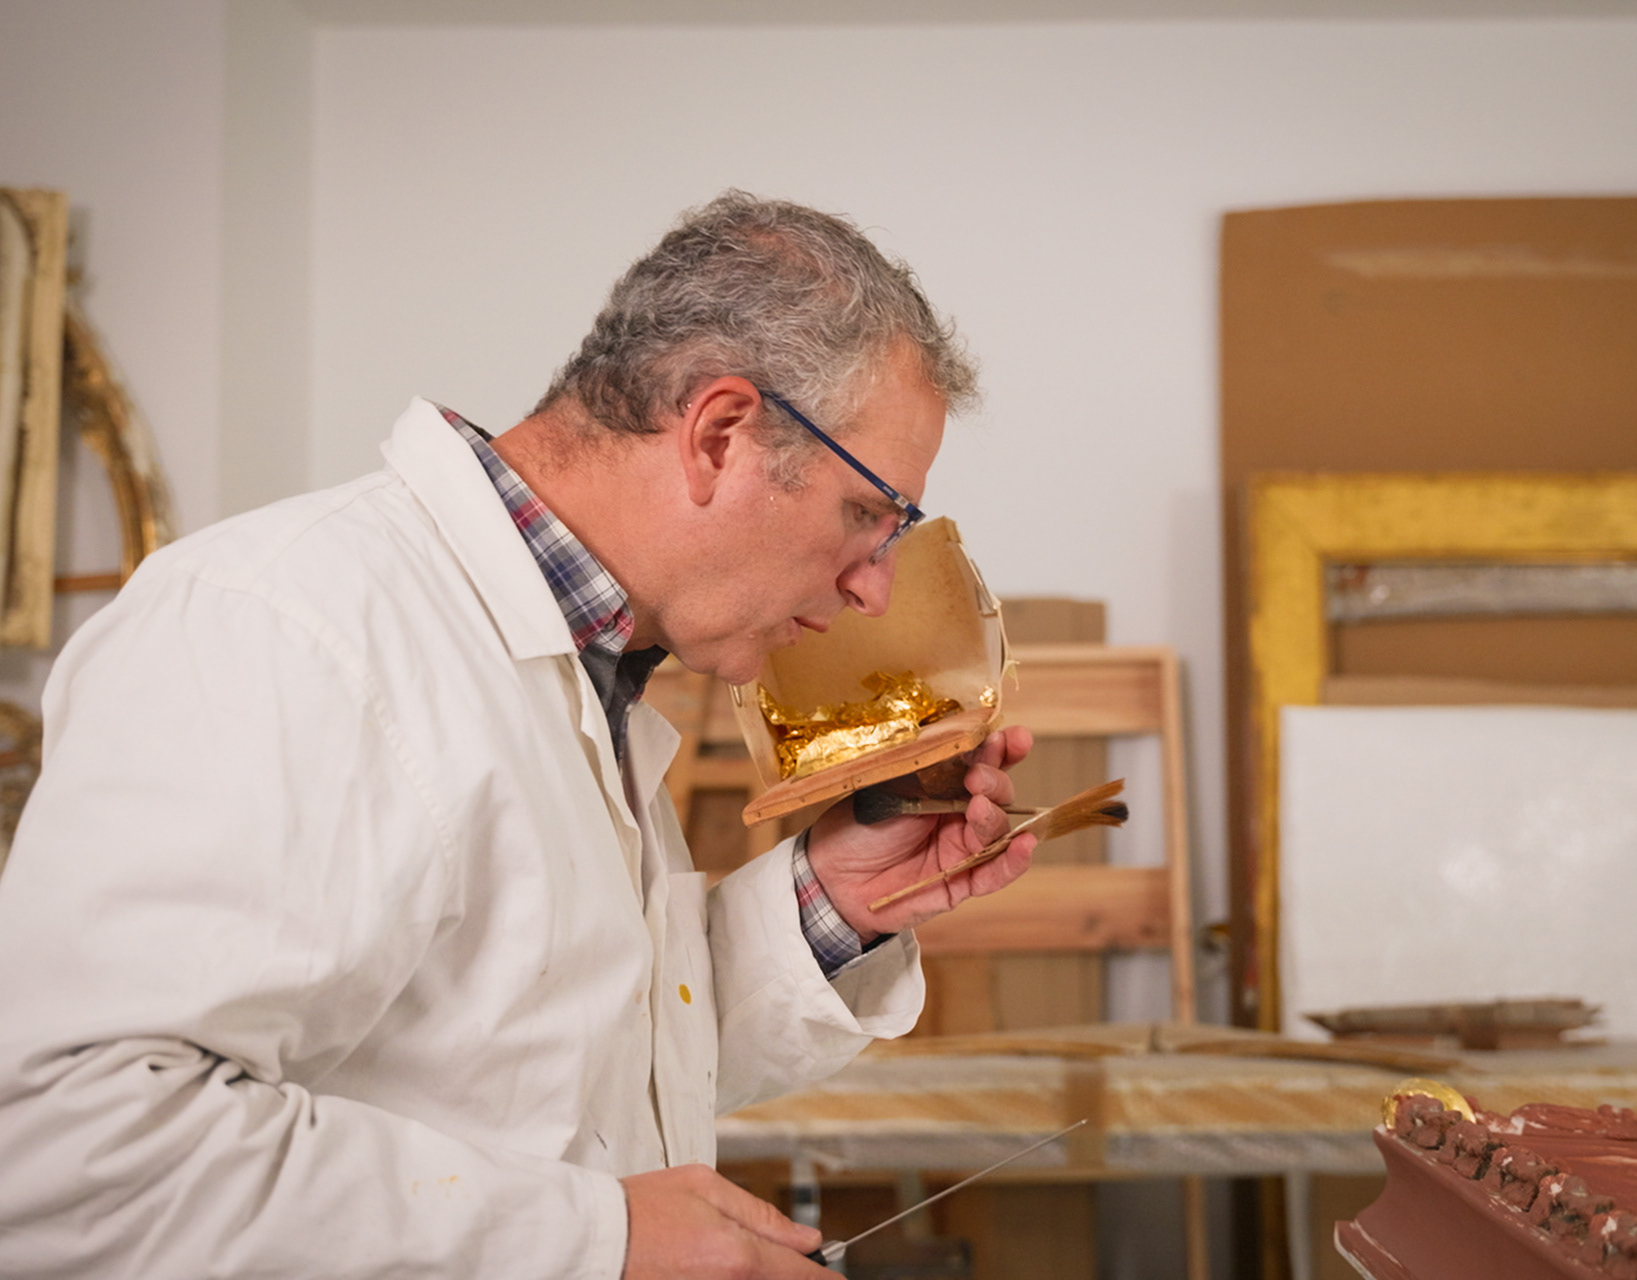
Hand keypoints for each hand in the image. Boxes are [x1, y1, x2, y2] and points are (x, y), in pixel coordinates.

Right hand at [621, 1164, 828, 1278]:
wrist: (591, 1241)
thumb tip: (805, 1237)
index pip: (802, 1276)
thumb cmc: (640, 1209)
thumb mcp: (704, 1187)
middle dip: (788, 1273)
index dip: (825, 1278)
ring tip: (725, 1252)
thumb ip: (761, 1214)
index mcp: (738, 1255)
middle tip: (782, 1259)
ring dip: (759, 1274)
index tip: (835, 1279)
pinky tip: (712, 1262)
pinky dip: (734, 1278)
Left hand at [806, 726, 1036, 936]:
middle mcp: (959, 814)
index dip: (1003, 750)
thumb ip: (928, 771)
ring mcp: (962, 848)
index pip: (983, 762)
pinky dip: (1013, 861)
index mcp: (944, 784)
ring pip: (998, 831)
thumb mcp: (891, 788)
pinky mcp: (962, 883)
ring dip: (996, 817)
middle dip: (995, 782)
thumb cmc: (858, 827)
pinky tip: (1024, 845)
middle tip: (977, 778)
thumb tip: (963, 742)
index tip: (1015, 738)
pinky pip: (995, 874)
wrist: (834, 877)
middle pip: (998, 795)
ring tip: (980, 807)